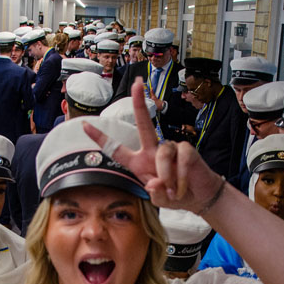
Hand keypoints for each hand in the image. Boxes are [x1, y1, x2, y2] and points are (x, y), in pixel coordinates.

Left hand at [82, 78, 221, 212]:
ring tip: (172, 190)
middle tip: (137, 84)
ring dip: (167, 175)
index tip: (84, 126)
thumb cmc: (175, 194)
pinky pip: (181, 159)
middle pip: (144, 123)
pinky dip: (181, 177)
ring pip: (163, 153)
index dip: (100, 138)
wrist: (199, 197)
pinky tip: (182, 186)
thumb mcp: (160, 200)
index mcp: (139, 162)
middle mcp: (153, 150)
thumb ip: (155, 194)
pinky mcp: (186, 150)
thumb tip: (155, 183)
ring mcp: (170, 148)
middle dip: (139, 103)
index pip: (116, 149)